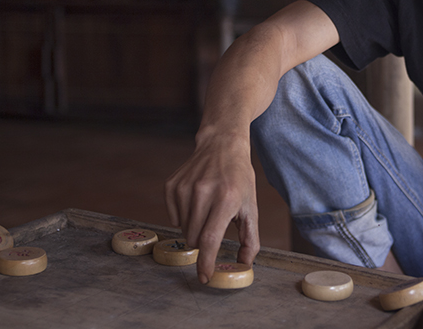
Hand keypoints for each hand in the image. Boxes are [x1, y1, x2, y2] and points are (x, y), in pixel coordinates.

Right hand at [164, 129, 259, 283]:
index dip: (205, 262)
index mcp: (226, 199)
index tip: (204, 278)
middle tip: (213, 228)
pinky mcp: (172, 185)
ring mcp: (185, 187)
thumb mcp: (250, 206)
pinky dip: (183, 217)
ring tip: (207, 210)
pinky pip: (173, 218)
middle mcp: (204, 192)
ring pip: (183, 230)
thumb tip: (245, 265)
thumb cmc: (239, 179)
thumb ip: (250, 239)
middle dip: (203, 243)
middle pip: (194, 239)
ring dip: (194, 229)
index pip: (210, 240)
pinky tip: (196, 201)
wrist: (222, 146)